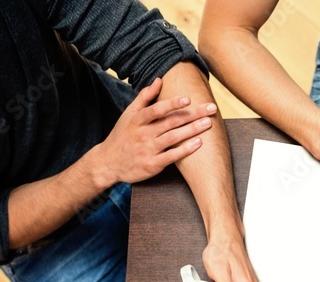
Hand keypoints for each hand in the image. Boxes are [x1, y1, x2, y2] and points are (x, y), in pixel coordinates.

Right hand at [92, 77, 216, 187]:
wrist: (108, 163)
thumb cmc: (122, 135)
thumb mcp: (129, 114)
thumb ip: (144, 97)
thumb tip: (159, 79)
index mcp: (138, 120)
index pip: (157, 110)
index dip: (172, 104)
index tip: (188, 99)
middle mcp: (143, 134)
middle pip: (171, 122)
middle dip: (192, 114)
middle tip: (211, 108)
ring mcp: (148, 150)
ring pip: (173, 138)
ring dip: (193, 130)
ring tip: (209, 123)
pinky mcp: (153, 164)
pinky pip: (172, 156)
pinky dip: (185, 150)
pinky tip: (199, 143)